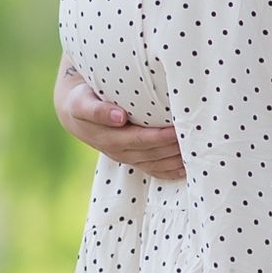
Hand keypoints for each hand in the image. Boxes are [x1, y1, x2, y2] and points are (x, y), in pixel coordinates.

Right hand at [56, 61, 184, 181]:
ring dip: (175, 160)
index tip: (175, 130)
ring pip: (155, 163)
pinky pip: (153, 169)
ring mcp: (126, 157)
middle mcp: (118, 151)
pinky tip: (185, 168)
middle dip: (173, 148)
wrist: (75, 113)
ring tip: (196, 151)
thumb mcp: (81, 103)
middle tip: (194, 137)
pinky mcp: (132, 158)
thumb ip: (97, 110)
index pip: (139, 140)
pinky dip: (170, 171)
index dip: (158, 137)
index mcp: (108, 138)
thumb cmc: (82, 101)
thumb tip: (119, 117)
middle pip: (151, 153)